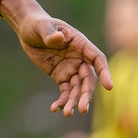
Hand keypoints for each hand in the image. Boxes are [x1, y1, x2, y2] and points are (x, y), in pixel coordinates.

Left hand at [0, 0, 112, 116]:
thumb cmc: (38, 24)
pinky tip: (55, 109)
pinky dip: (62, 100)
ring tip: (66, 113)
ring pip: (78, 89)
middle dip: (86, 94)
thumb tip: (59, 38)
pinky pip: (65, 91)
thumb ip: (50, 33)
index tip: (109, 86)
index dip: (105, 72)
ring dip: (74, 102)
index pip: (97, 59)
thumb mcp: (42, 26)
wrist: (27, 30)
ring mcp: (71, 69)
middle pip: (88, 79)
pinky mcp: (61, 76)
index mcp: (80, 44)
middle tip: (82, 109)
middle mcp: (80, 59)